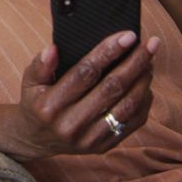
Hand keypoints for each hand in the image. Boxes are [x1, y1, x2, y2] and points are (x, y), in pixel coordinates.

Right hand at [14, 31, 159, 158]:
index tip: (128, 35)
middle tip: (150, 43)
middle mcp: (70, 124)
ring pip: (126, 106)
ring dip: (143, 81)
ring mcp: (89, 139)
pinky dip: (144, 101)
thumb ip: (40, 65)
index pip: (85, 73)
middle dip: (135, 62)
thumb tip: (53, 49)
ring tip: (149, 61)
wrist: (37, 140)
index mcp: (50, 106)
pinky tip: (146, 84)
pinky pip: (132, 123)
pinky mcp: (103, 146)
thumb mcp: (30, 82)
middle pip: (112, 88)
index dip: (108, 52)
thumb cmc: (37, 102)